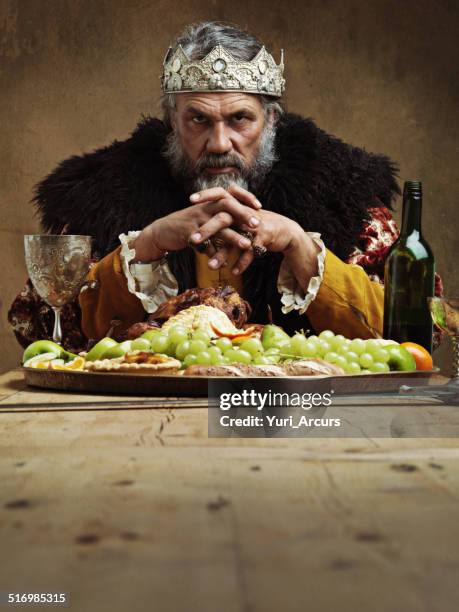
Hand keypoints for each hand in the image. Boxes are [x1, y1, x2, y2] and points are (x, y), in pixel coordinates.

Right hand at [133, 187, 260, 261]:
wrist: (163, 231)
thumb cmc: (188, 225)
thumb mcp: (205, 217)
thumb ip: (222, 219)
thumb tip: (240, 226)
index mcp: (210, 202)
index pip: (230, 194)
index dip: (245, 197)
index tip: (259, 206)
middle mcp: (204, 208)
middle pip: (227, 206)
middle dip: (243, 214)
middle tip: (258, 224)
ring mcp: (196, 220)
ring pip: (217, 226)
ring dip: (233, 236)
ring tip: (246, 245)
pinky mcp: (187, 233)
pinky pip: (204, 244)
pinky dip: (214, 254)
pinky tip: (224, 263)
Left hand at [193, 206, 320, 291]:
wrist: (284, 230)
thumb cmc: (258, 225)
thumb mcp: (241, 218)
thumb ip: (226, 218)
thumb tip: (205, 220)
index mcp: (237, 206)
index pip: (220, 195)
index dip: (206, 195)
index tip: (190, 199)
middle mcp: (244, 214)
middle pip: (222, 219)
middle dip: (207, 230)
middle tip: (192, 241)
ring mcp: (253, 225)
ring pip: (235, 240)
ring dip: (222, 254)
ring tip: (210, 267)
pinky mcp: (263, 237)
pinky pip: (250, 252)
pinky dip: (242, 263)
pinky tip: (234, 272)